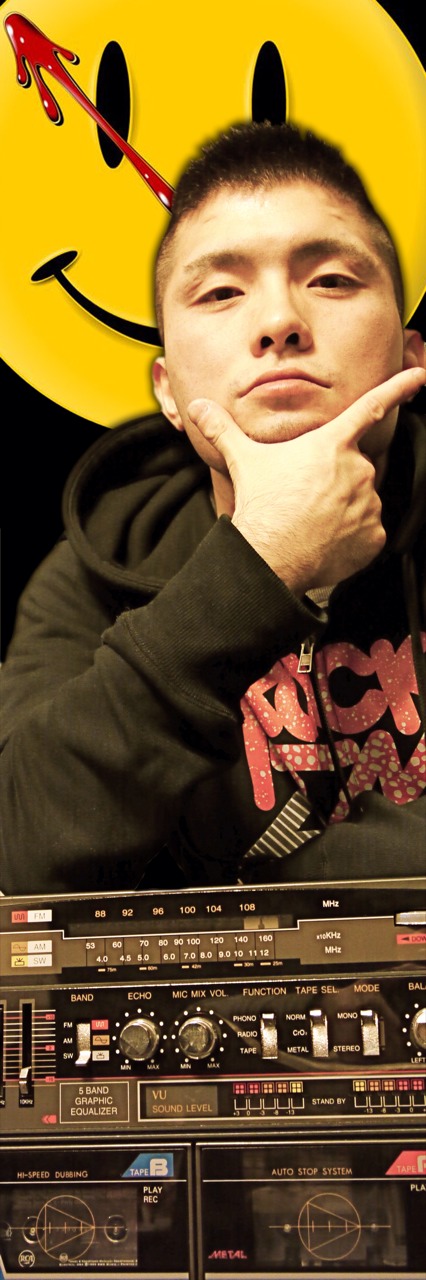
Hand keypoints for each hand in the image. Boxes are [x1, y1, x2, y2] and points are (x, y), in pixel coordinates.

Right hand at [188, 367, 424, 593]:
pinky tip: (325, 541)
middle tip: (305, 499)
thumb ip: (223, 430)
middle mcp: (357, 469)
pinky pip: (367, 534)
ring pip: (361, 502)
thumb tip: (198, 408)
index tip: (419, 376)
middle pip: (353, 468)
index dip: (399, 388)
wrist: (271, 555)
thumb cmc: (263, 506)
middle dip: (334, 481)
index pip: (371, 407)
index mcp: (331, 444)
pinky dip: (350, 538)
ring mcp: (369, 504)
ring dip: (342, 510)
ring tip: (311, 522)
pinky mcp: (374, 536)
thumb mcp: (243, 460)